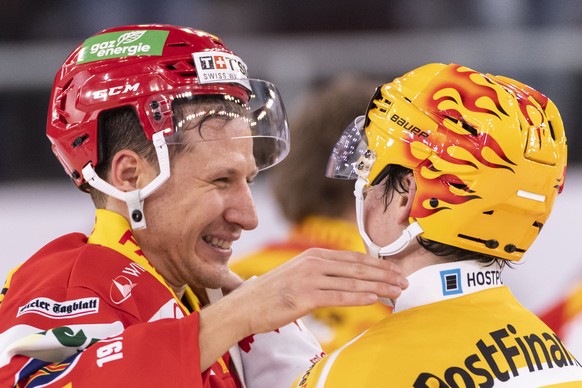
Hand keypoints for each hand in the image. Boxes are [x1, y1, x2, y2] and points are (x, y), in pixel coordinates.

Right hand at [198, 248, 406, 369]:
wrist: (245, 306)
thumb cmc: (272, 293)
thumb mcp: (298, 273)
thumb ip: (322, 272)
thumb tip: (348, 278)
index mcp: (314, 255)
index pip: (354, 258)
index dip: (378, 264)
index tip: (395, 271)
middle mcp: (313, 262)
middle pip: (358, 268)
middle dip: (385, 275)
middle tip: (404, 282)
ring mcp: (309, 278)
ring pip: (353, 281)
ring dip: (379, 287)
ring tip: (397, 292)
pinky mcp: (305, 296)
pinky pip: (339, 296)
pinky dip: (359, 297)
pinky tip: (375, 299)